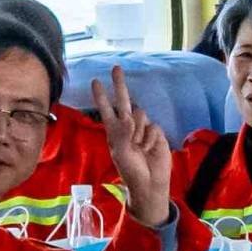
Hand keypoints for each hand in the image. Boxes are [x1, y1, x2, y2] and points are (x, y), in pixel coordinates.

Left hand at [93, 86, 174, 230]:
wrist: (150, 182)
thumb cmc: (131, 170)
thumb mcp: (121, 153)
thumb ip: (123, 134)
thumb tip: (129, 117)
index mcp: (114, 131)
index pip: (106, 109)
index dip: (101, 96)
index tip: (96, 81)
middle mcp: (127, 126)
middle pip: (123, 100)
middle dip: (119, 84)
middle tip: (116, 68)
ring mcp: (142, 128)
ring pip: (140, 115)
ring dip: (139, 131)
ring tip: (139, 147)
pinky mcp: (156, 133)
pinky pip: (153, 127)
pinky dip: (150, 138)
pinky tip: (149, 149)